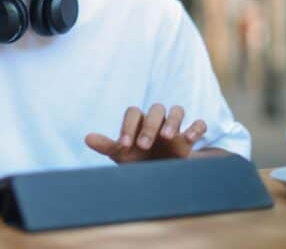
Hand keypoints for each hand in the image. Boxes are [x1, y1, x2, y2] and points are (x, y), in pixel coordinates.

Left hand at [85, 104, 206, 162]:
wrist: (157, 177)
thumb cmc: (136, 162)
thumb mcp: (121, 156)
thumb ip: (107, 145)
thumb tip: (86, 138)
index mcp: (139, 122)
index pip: (134, 112)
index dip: (129, 126)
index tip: (125, 145)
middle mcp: (157, 121)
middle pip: (156, 109)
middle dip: (150, 125)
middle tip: (144, 145)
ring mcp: (175, 128)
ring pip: (177, 110)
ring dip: (173, 121)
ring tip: (168, 137)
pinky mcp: (189, 139)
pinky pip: (198, 123)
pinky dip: (195, 127)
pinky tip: (189, 139)